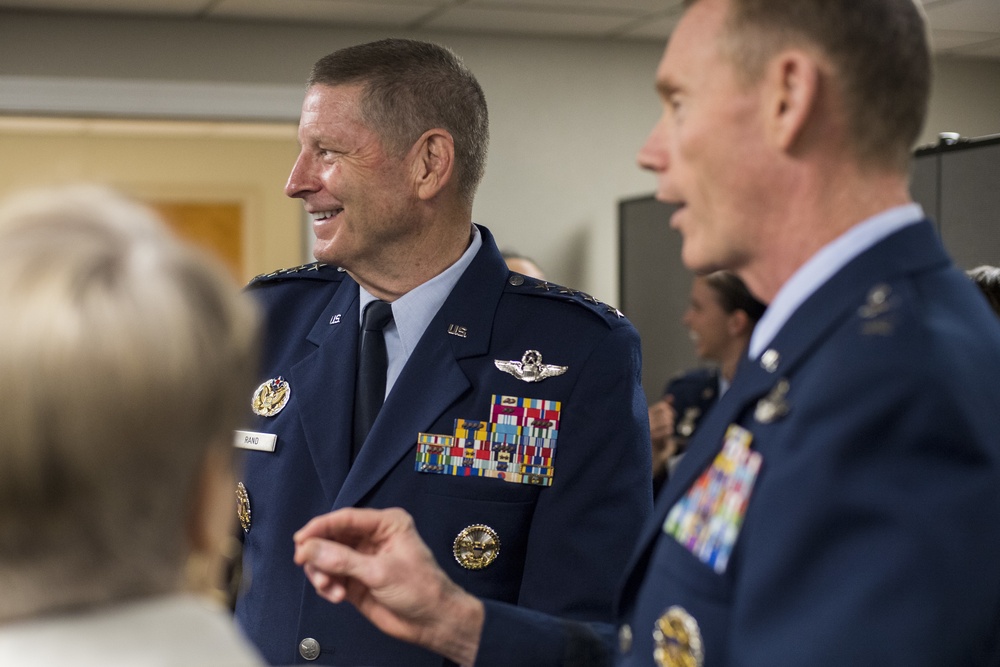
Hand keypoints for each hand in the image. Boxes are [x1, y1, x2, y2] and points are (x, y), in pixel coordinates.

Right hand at [293, 507, 483, 665]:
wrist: (432, 622)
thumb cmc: (419, 589)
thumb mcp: (380, 572)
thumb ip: (342, 560)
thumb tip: (308, 549)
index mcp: (386, 524)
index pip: (345, 518)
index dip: (320, 527)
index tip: (300, 540)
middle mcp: (372, 538)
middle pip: (332, 537)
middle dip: (318, 552)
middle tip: (305, 565)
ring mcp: (362, 559)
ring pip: (327, 557)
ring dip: (322, 572)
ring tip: (330, 588)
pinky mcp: (356, 580)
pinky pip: (330, 576)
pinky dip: (327, 585)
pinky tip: (336, 596)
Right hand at [649, 396, 678, 472]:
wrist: (633, 446)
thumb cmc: (643, 428)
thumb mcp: (650, 415)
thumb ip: (661, 406)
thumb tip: (671, 397)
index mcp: (644, 412)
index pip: (662, 406)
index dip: (669, 409)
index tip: (670, 414)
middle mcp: (644, 418)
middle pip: (666, 413)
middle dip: (671, 417)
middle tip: (669, 421)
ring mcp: (647, 428)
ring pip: (667, 422)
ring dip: (670, 425)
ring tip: (667, 427)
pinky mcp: (650, 437)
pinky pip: (667, 431)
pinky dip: (669, 431)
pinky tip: (666, 433)